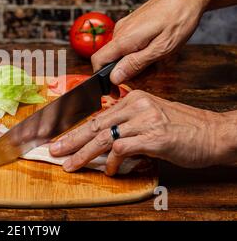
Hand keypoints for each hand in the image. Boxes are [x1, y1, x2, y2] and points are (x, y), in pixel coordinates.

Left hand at [49, 90, 236, 175]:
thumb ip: (128, 125)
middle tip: (55, 150)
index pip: (97, 115)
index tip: (62, 138)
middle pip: (95, 124)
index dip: (77, 129)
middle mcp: (136, 105)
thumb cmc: (184, 129)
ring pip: (103, 136)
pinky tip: (109, 170)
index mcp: (133, 98)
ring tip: (71, 165)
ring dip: (84, 154)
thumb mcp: (151, 118)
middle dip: (71, 139)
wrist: (215, 133)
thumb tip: (104, 141)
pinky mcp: (153, 136)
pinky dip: (111, 161)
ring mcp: (144, 120)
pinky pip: (122, 148)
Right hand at [92, 0, 211, 84]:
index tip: (114, 90)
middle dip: (129, 71)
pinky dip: (141, 51)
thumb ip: (135, 64)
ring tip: (160, 58)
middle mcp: (120, 31)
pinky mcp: (132, 24)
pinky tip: (157, 48)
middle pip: (112, 60)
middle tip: (152, 73)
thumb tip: (114, 77)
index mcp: (124, 39)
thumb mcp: (161, 48)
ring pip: (122, 53)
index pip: (98, 61)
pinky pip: (129, 44)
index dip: (102, 79)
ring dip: (138, 61)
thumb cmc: (179, 19)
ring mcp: (125, 26)